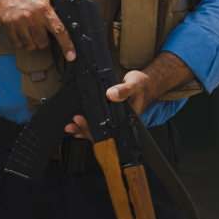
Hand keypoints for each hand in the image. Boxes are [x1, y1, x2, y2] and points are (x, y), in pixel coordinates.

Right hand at [0, 0, 74, 61]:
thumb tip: (60, 29)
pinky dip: (21, 41)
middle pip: (43, 43)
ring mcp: (19, 23)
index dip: (66, 45)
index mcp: (44, 9)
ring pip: (30, 46)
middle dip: (44, 42)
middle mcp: (32, 17)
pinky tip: (21, 32)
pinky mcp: (9, 27)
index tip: (71, 56)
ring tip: (30, 31)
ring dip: (32, 43)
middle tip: (41, 33)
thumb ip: (50, 12)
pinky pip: (18, 44)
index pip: (59, 30)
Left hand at [64, 52, 193, 141]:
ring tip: (71, 127)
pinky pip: (99, 125)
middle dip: (85, 131)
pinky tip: (78, 126)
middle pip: (102, 135)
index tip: (81, 121)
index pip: (109, 131)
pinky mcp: (112, 117)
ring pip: (99, 132)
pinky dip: (88, 125)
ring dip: (84, 130)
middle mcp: (121, 124)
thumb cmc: (142, 85)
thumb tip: (110, 94)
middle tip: (71, 125)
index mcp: (127, 120)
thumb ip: (123, 89)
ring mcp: (116, 122)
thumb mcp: (134, 84)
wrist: (147, 84)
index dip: (93, 129)